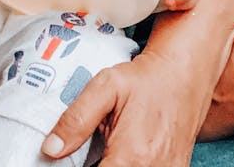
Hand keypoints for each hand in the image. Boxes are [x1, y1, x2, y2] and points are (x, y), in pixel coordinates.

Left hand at [41, 46, 207, 165]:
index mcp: (131, 156)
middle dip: (96, 164)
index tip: (70, 159)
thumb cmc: (144, 80)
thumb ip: (76, 119)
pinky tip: (122, 153)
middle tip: (90, 150)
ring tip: (106, 149)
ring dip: (112, 165)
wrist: (183, 76)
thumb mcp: (105, 87)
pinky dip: (129, 165)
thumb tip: (50, 149)